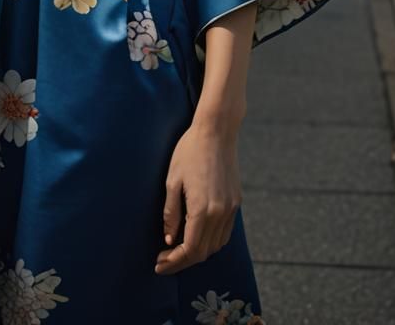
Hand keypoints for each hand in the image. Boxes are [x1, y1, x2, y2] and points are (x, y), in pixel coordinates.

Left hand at [155, 117, 241, 274]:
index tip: (158, 264)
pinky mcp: (236, 202)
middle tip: (163, 260)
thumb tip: (169, 240)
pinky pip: (224, 233)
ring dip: (197, 253)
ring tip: (177, 251)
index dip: (173, 261)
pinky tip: (196, 236)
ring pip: (216, 245)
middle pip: (203, 252)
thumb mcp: (172, 181)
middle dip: (182, 261)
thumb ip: (171, 213)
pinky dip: (210, 241)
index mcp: (203, 209)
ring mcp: (231, 209)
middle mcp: (220, 213)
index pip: (189, 249)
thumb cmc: (189, 151)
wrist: (217, 131)